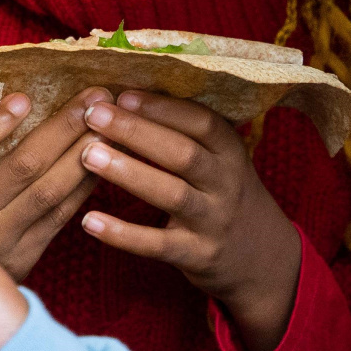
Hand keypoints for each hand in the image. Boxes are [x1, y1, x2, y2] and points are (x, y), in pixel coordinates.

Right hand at [0, 86, 110, 280]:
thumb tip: (17, 102)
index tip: (23, 98)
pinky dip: (83, 186)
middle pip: (21, 167)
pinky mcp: (24, 257)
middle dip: (63, 128)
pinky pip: (59, 216)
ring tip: (107, 125)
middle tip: (94, 97)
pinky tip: (102, 161)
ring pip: (48, 192)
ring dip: (82, 154)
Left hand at [78, 92, 302, 350]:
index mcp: (230, 150)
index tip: (122, 94)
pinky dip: (123, 234)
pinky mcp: (197, 255)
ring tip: (88, 156)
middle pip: (182, 153)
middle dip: (136, 132)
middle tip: (94, 116)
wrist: (261, 257)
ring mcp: (214, 220)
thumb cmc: (223, 192)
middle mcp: (226, 182)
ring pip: (171, 194)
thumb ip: (184, 132)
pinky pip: (157, 245)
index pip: (201, 121)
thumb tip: (126, 95)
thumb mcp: (219, 158)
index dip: (161, 108)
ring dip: (128, 173)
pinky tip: (90, 221)